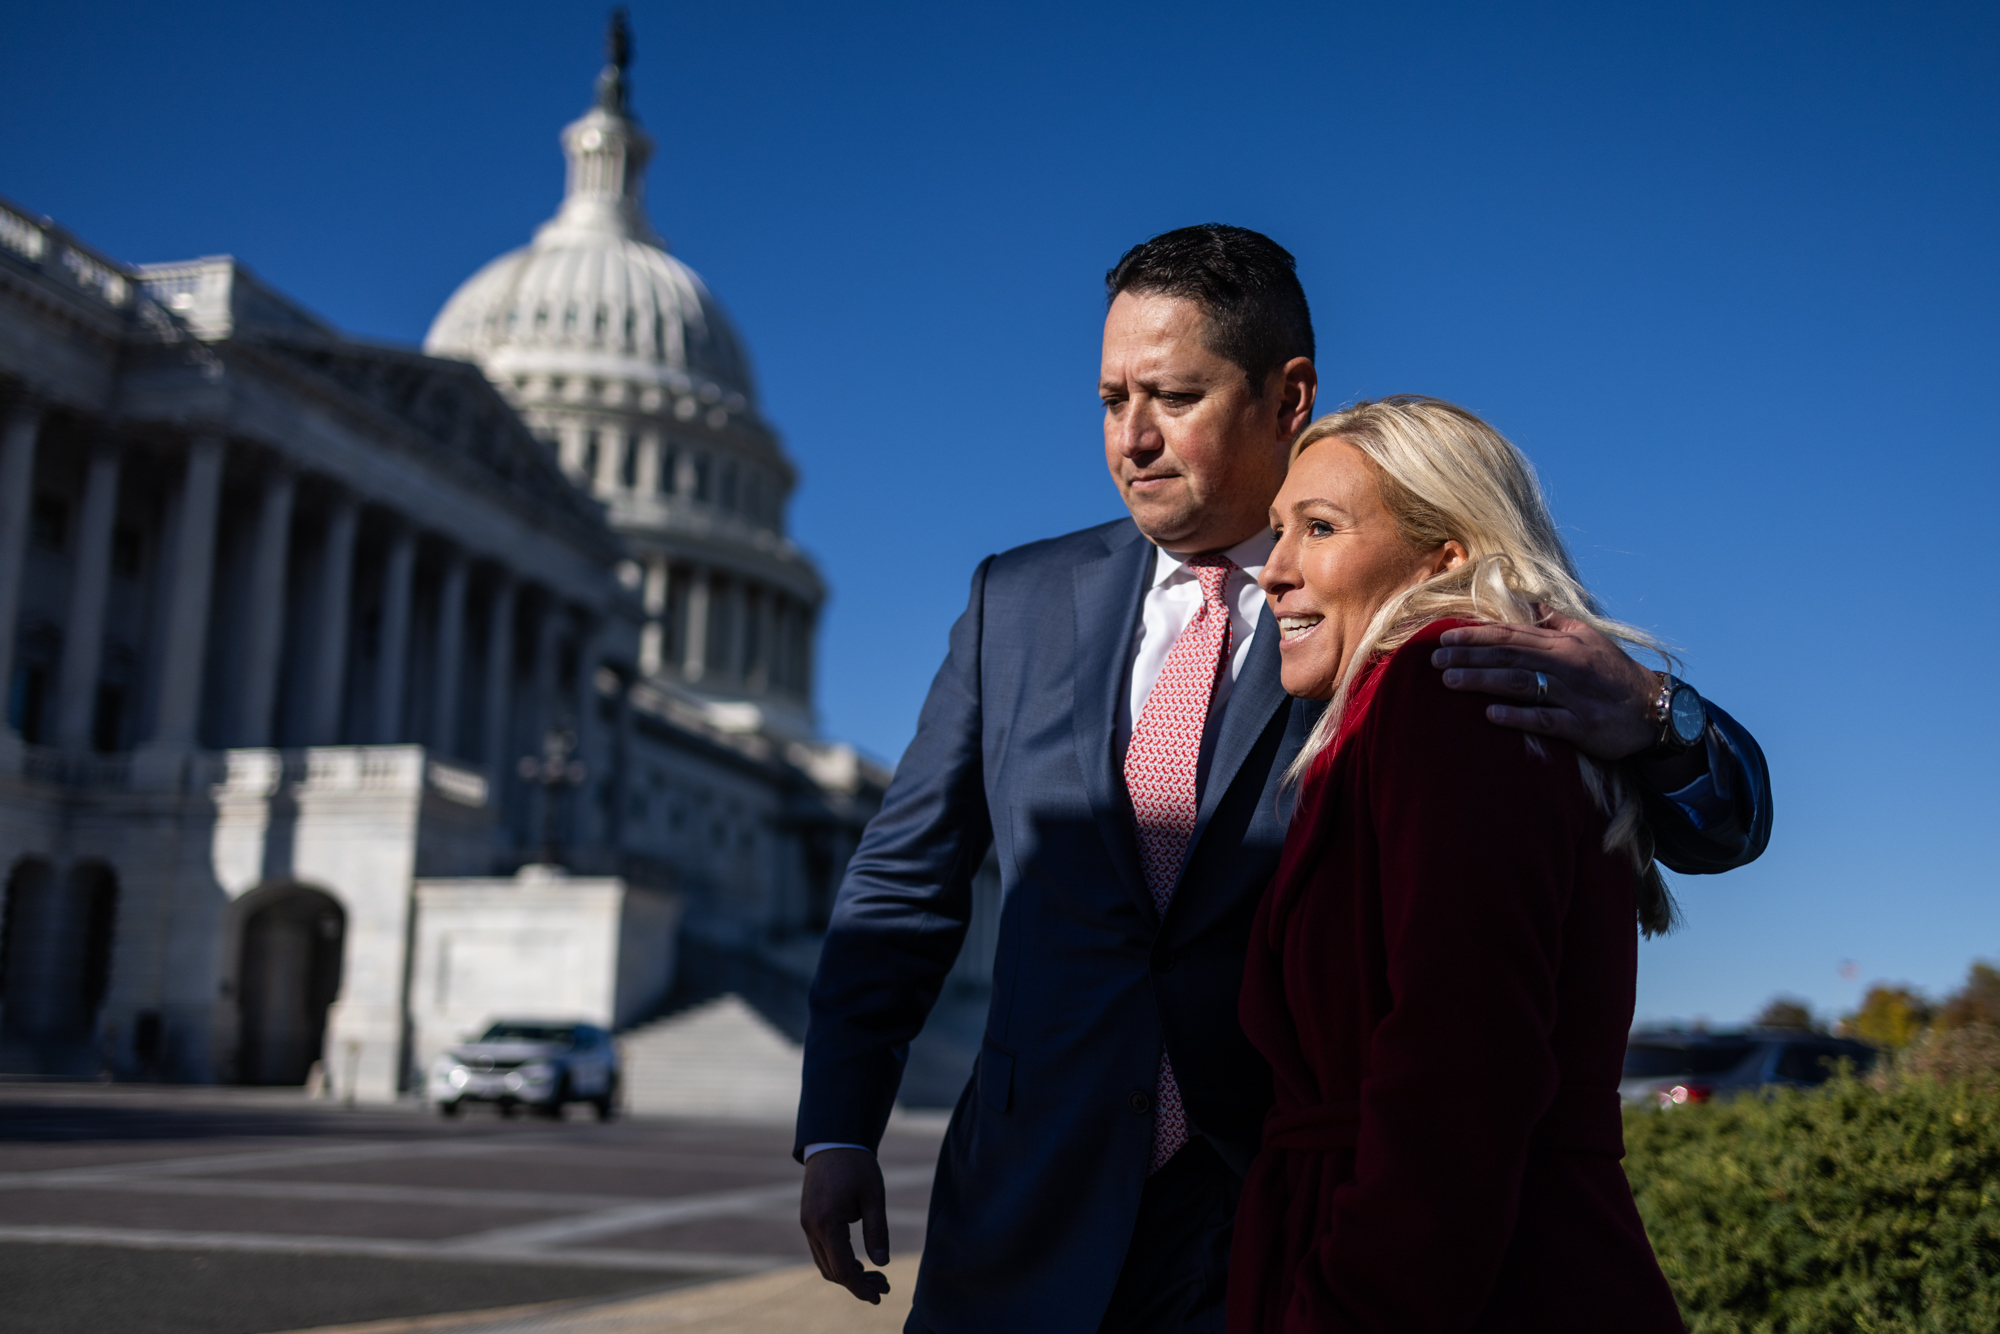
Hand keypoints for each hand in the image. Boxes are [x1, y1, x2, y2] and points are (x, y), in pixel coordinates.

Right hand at [800, 1147, 890, 1303]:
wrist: (833, 1140)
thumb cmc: (857, 1165)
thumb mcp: (874, 1197)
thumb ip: (877, 1231)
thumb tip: (882, 1264)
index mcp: (826, 1223)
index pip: (842, 1269)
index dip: (860, 1288)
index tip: (880, 1296)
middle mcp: (811, 1227)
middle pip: (832, 1271)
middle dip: (857, 1284)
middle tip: (884, 1286)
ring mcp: (807, 1224)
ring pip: (825, 1263)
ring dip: (848, 1274)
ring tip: (876, 1277)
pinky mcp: (809, 1219)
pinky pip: (821, 1250)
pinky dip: (839, 1261)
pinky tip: (860, 1262)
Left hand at [1431, 613, 1665, 763]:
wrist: (1654, 709)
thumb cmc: (1613, 673)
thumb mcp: (1587, 638)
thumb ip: (1554, 622)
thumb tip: (1525, 604)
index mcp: (1562, 645)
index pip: (1511, 635)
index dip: (1476, 635)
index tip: (1443, 636)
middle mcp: (1564, 666)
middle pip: (1509, 656)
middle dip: (1469, 656)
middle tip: (1433, 660)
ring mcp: (1572, 696)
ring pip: (1520, 684)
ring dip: (1482, 681)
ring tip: (1449, 681)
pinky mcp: (1581, 725)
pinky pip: (1545, 720)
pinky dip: (1518, 716)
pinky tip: (1491, 715)